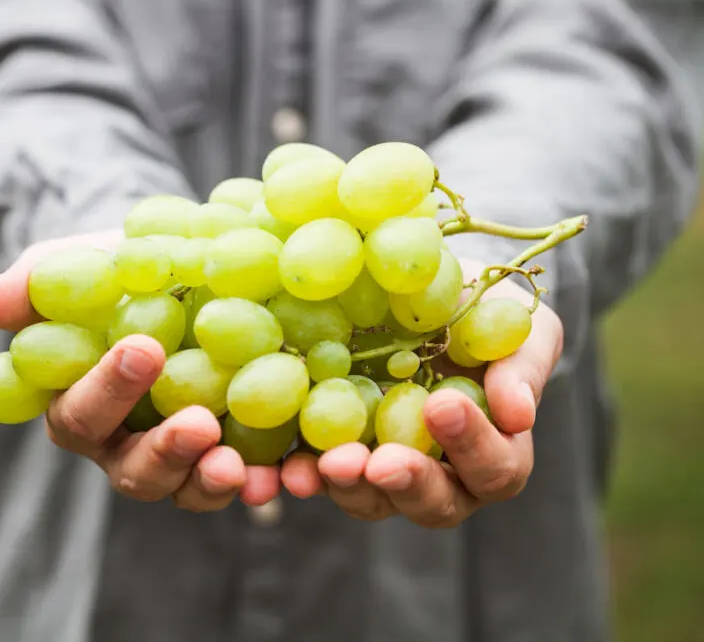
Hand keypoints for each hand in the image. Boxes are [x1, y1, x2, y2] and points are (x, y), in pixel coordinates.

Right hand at [0, 230, 281, 511]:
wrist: (176, 273)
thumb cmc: (113, 273)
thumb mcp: (76, 264)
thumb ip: (38, 284)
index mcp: (80, 407)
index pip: (80, 414)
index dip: (107, 390)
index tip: (144, 349)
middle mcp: (126, 444)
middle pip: (134, 471)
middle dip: (164, 453)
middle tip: (198, 425)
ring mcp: (182, 455)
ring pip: (187, 488)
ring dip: (210, 481)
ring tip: (240, 465)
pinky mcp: (234, 449)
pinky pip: (246, 480)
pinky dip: (265, 482)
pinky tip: (293, 472)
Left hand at [282, 258, 562, 527]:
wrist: (420, 299)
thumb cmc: (481, 314)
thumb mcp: (516, 324)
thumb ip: (523, 364)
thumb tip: (517, 413)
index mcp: (493, 451)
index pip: (493, 467)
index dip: (471, 444)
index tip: (440, 404)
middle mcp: (441, 476)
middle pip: (433, 503)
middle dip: (405, 483)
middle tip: (379, 464)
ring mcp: (383, 472)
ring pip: (371, 500)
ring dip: (347, 487)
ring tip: (324, 467)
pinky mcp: (332, 455)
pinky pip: (316, 476)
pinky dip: (297, 475)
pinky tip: (279, 468)